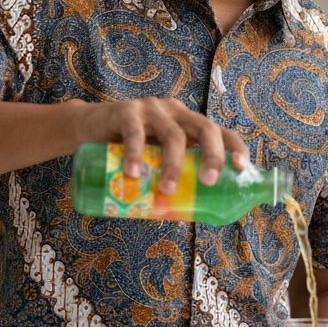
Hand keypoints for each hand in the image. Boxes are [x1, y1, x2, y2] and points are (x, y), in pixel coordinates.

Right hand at [66, 98, 247, 191]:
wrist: (85, 129)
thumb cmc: (127, 150)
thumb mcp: (153, 161)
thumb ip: (167, 178)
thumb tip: (184, 217)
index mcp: (188, 124)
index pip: (220, 131)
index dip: (234, 147)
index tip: (241, 167)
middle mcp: (176, 113)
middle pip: (205, 128)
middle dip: (212, 154)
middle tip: (208, 181)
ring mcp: (152, 109)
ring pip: (173, 134)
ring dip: (173, 164)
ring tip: (166, 188)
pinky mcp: (126, 112)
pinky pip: (135, 133)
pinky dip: (136, 154)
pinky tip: (133, 174)